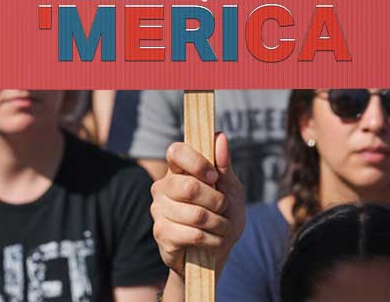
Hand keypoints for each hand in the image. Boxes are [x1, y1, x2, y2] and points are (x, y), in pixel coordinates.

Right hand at [150, 133, 245, 278]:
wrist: (216, 254)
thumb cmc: (223, 215)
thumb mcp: (230, 189)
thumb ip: (224, 165)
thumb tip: (220, 136)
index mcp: (177, 169)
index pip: (176, 151)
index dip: (197, 162)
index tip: (215, 177)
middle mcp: (163, 186)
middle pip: (189, 186)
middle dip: (216, 201)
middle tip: (224, 208)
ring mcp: (158, 210)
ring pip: (195, 214)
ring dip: (218, 223)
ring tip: (222, 227)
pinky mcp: (161, 234)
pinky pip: (192, 234)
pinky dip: (212, 239)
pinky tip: (213, 241)